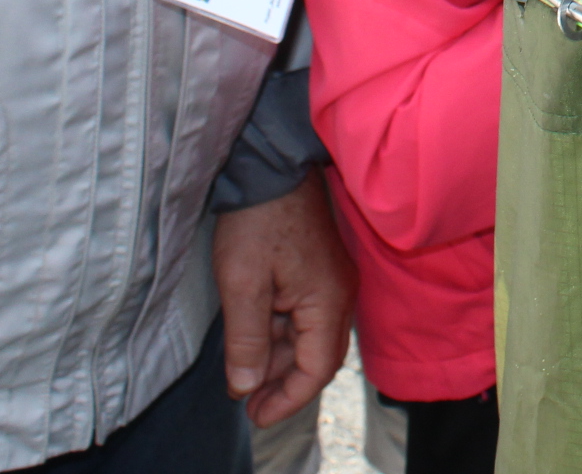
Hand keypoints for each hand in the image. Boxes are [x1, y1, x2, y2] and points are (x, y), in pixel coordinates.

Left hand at [212, 172, 353, 427]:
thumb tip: (247, 386)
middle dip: (282, 382)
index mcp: (328, 302)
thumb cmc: (258, 221)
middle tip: (245, 398)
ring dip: (279, 356)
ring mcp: (333, 280)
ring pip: (310, 335)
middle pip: (317, 356)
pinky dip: (282, 331)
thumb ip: (247, 340)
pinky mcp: (321, 268)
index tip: (255, 414)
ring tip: (242, 370)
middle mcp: (340, 294)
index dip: (287, 400)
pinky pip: (307, 313)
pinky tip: (254, 334)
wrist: (270, 166)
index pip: (317, 369)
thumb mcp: (242, 284)